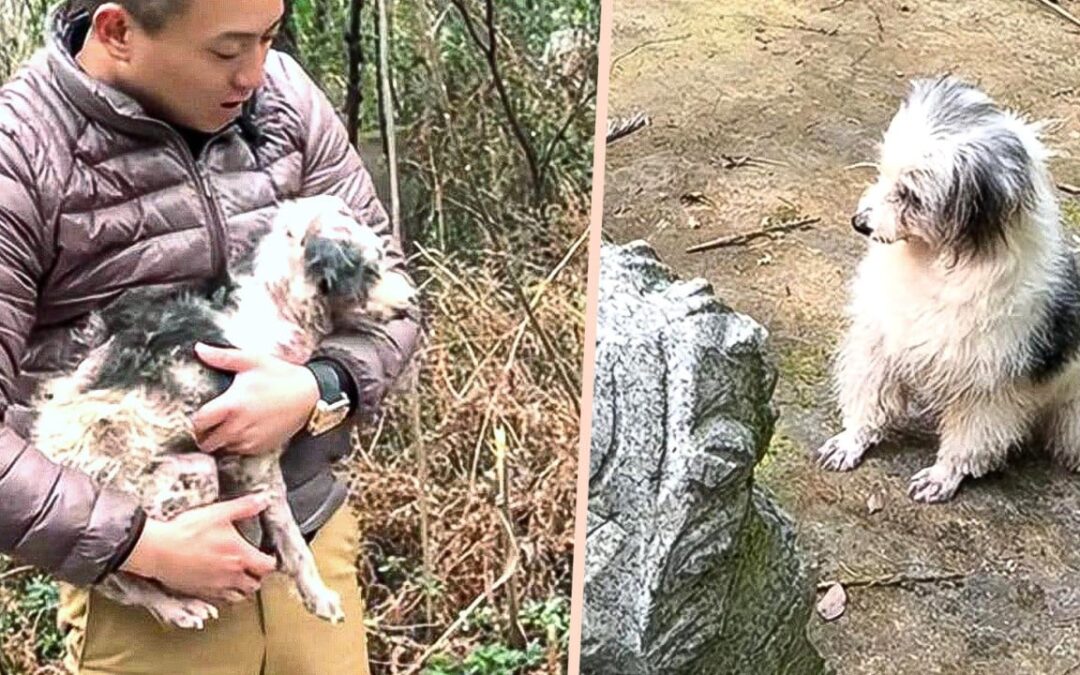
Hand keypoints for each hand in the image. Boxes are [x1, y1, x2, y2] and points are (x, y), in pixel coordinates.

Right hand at [120, 493, 277, 602]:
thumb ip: (244, 507)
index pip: (268, 566)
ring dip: (242, 589)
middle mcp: (231, 575)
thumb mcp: (219, 513)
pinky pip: (218, 601)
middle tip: (254, 567)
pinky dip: (223, 595)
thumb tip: (263, 500)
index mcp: (240, 556)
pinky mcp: (199, 592)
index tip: (268, 555)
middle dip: (257, 577)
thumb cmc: (187, 532)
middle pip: (255, 585)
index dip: (270, 561)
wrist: (158, 550)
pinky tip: (218, 584)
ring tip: (239, 578)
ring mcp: (215, 587)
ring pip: (238, 597)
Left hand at [191, 343, 319, 455]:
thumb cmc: (281, 376)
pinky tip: (242, 431)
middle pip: (207, 442)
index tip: (199, 415)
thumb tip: (199, 349)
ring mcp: (251, 439)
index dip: (195, 421)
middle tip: (208, 424)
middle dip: (204, 435)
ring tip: (225, 427)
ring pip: (222, 449)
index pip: (199, 423)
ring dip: (220, 441)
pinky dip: (237, 445)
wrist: (310, 395)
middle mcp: (239, 426)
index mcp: (232, 405)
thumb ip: (222, 357)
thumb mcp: (252, 360)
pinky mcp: (261, 447)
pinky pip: (239, 452)